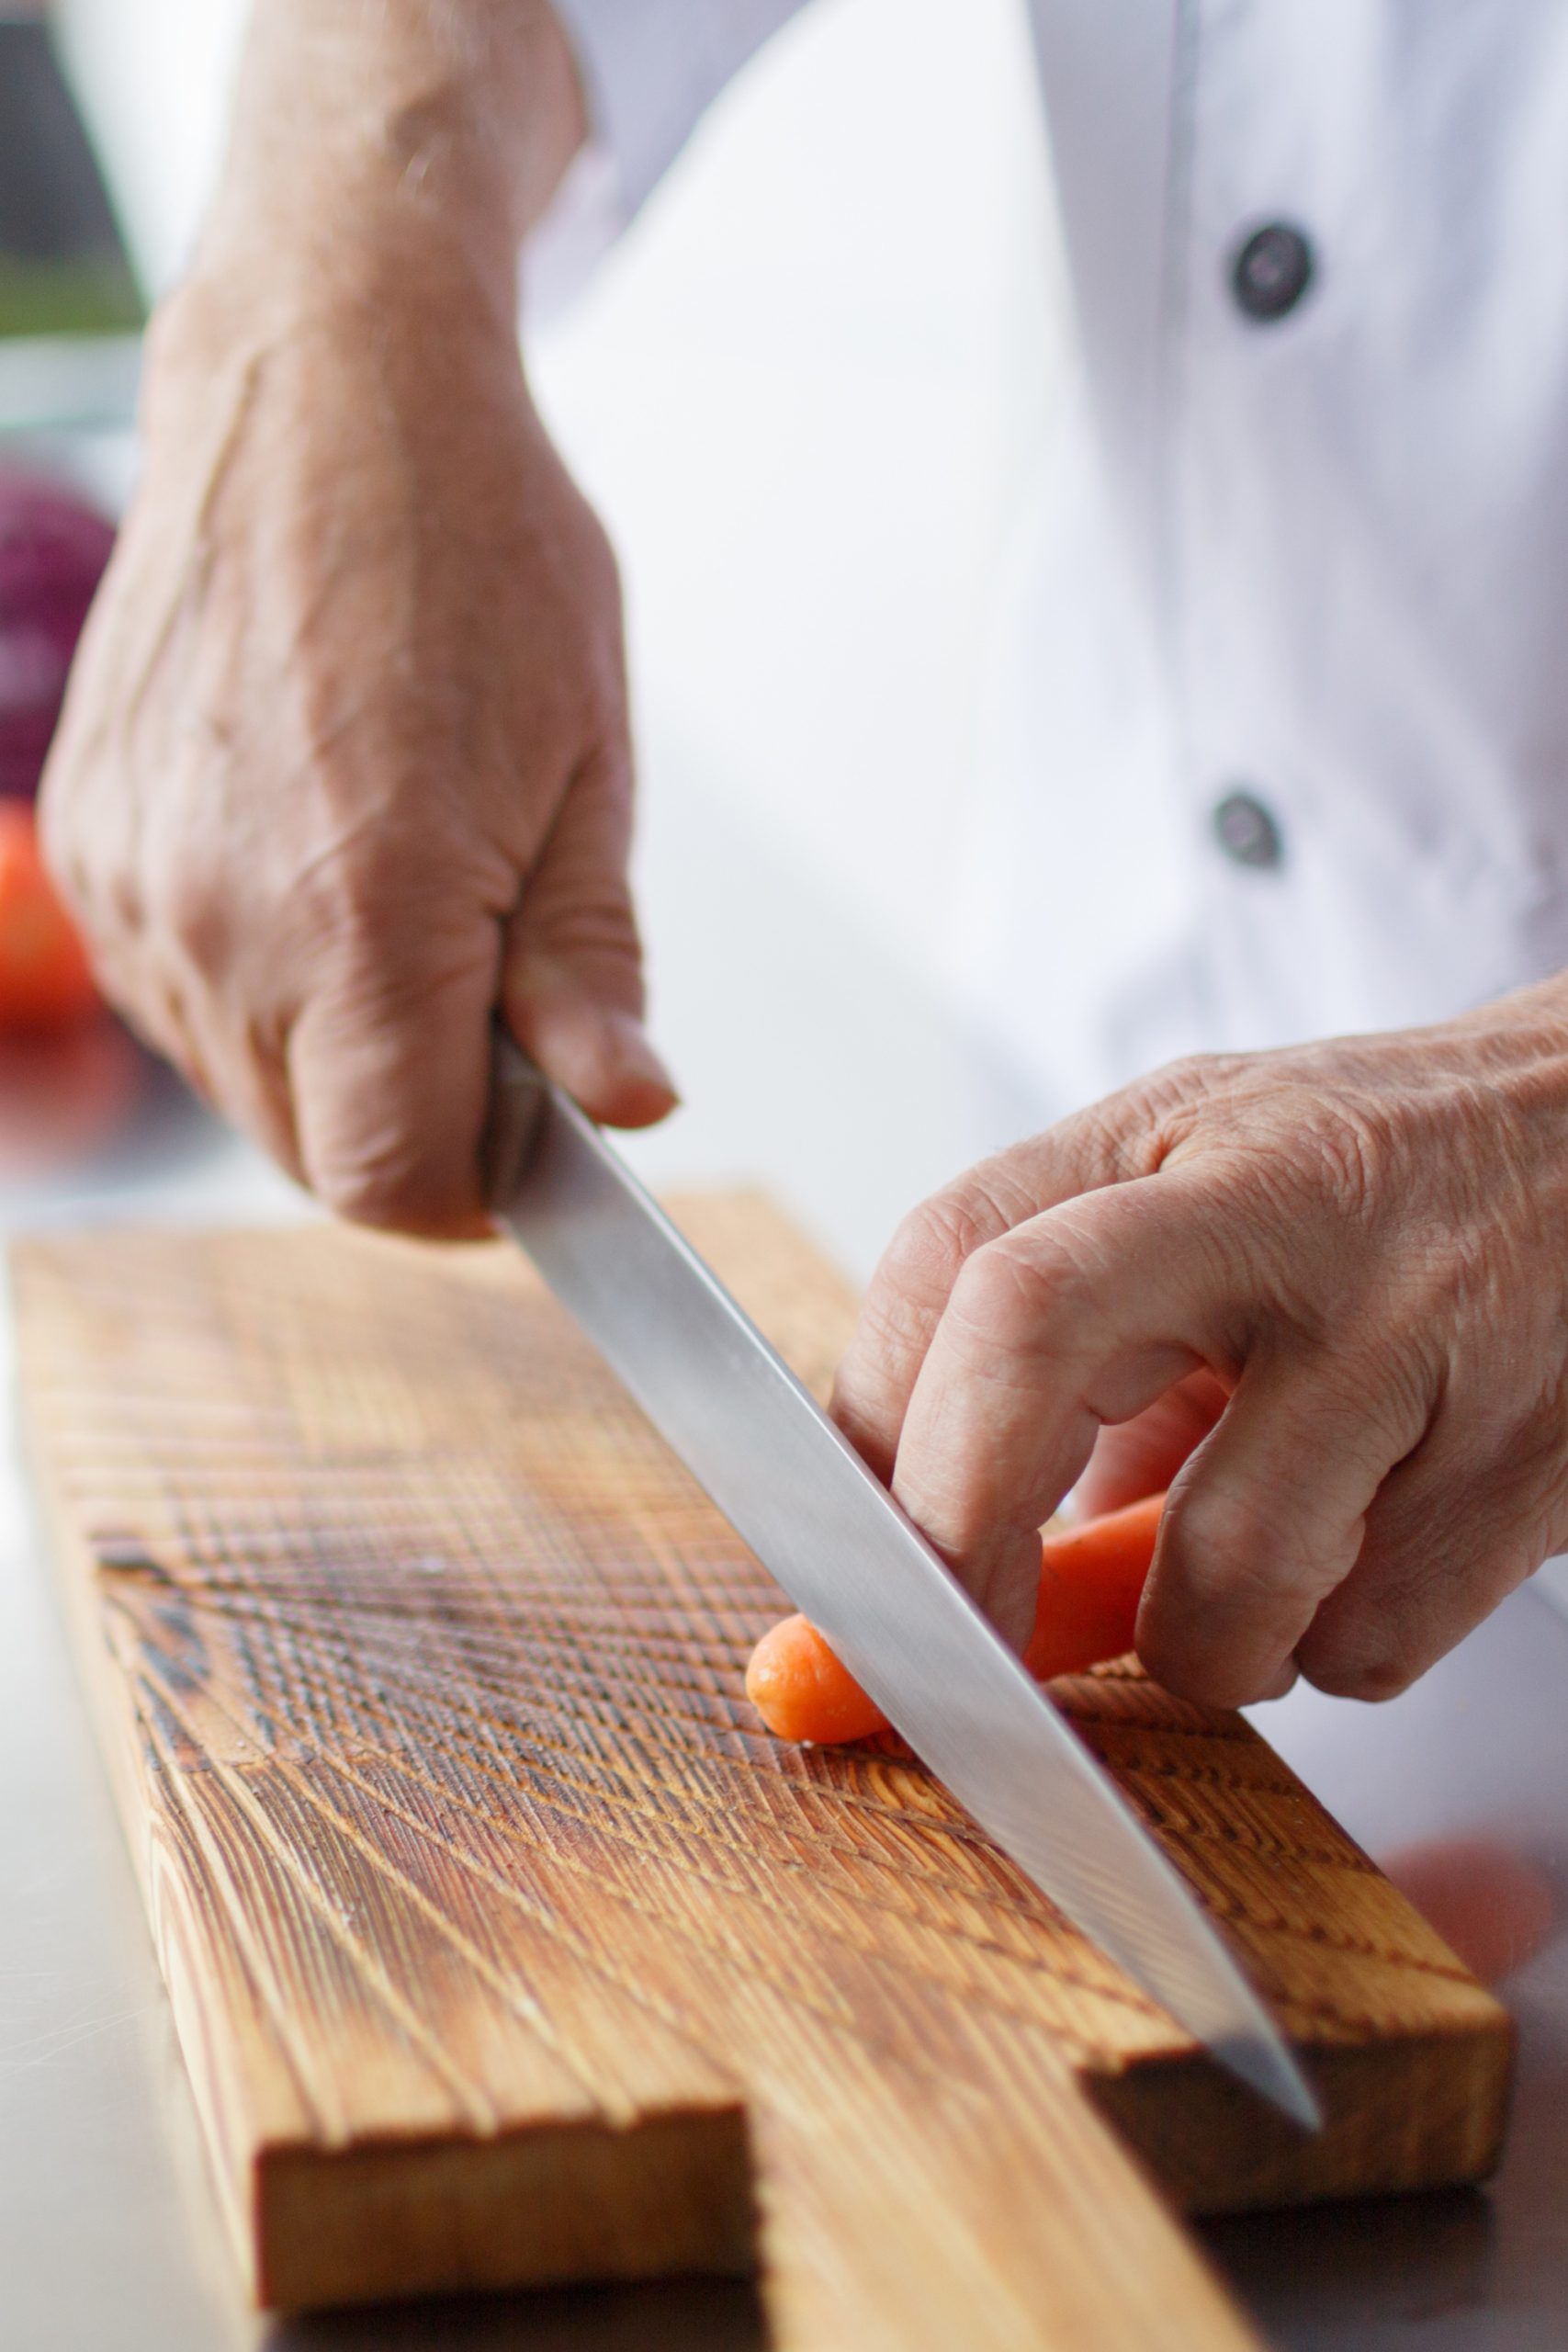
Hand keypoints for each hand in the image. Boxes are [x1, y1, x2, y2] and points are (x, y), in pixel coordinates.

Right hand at [39, 0, 672, 1236]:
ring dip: (333, 1055)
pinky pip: (179, 997)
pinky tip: (315, 870)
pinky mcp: (87, 841)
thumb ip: (588, 973)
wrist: (326, 391)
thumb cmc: (479, 559)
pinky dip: (257, 985)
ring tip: (402, 905)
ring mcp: (130, 882)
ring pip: (242, 1086)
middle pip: (313, 1153)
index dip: (475, 1191)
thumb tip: (622, 1111)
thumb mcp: (586, 775)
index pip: (393, 1180)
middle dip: (413, 1121)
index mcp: (362, 912)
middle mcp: (217, 918)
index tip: (526, 1142)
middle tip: (487, 1002)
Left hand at [831, 986, 1567, 1706]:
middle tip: (964, 1646)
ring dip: (1198, 1645)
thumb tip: (957, 1571)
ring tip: (1239, 1597)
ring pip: (1225, 1571)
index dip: (872, 1427)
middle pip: (1028, 1342)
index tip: (860, 1555)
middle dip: (959, 1536)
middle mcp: (1279, 1208)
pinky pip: (1369, 1641)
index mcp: (1166, 1138)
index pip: (952, 1257)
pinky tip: (1373, 1554)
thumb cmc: (1385, 1186)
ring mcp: (1413, 1328)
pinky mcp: (1530, 1457)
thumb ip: (1079, 1357)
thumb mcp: (1214, 1200)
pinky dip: (1336, 1647)